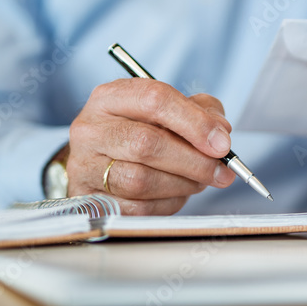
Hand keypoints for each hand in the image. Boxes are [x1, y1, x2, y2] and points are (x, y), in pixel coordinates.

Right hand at [65, 78, 235, 214]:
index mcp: (109, 97)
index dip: (194, 122)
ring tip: (200, 181)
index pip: (154, 100)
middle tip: (221, 170)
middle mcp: (90, 129)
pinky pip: (136, 208)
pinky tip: (178, 194)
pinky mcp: (90, 199)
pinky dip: (167, 204)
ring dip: (182, 184)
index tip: (222, 142)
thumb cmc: (137, 130)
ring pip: (140, 180)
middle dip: (193, 160)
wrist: (96, 159)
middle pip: (146, 144)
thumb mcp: (165, 109)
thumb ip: (199, 111)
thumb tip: (221, 132)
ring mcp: (84, 166)